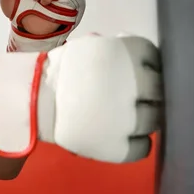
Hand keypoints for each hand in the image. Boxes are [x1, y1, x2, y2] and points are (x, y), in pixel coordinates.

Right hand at [0, 34, 162, 162]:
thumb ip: (117, 46)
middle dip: (148, 94)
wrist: (33, 100)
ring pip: (155, 121)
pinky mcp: (119, 147)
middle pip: (160, 91)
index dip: (147, 69)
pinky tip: (117, 135)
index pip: (156, 61)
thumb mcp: (88, 46)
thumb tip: (138, 47)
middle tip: (128, 98)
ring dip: (142, 118)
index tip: (134, 75)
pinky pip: (142, 148)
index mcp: (126, 53)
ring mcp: (128, 118)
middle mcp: (133, 84)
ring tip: (119, 116)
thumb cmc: (62, 73)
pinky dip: (134, 144)